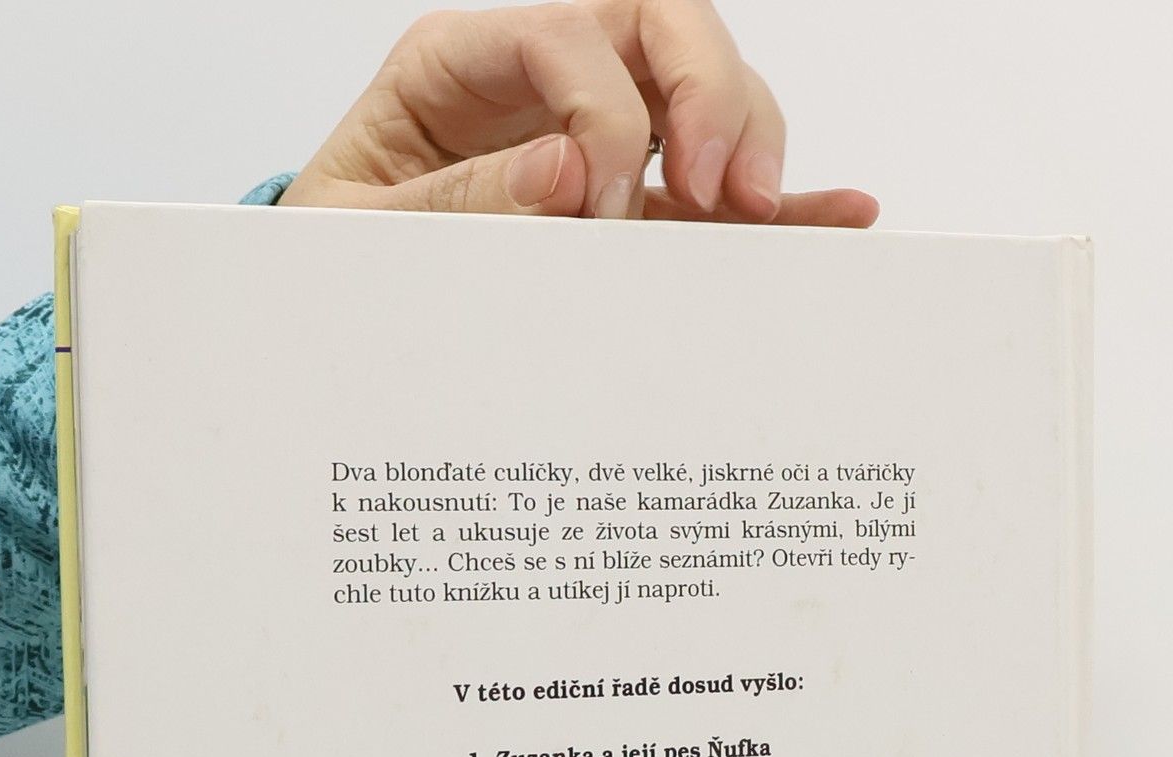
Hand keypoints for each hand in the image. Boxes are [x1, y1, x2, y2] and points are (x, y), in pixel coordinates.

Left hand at [278, 2, 876, 227]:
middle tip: (714, 186)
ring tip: (749, 212)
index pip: (561, 35)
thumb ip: (454, 205)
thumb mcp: (360, 234)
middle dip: (706, 90)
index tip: (602, 205)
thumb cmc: (337, 257)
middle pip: (657, 25)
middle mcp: (540, 83)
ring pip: (706, 88)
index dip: (599, 110)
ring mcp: (599, 136)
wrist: (335, 311)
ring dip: (747, 137)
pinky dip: (780, 204)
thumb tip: (564, 171)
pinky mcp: (635, 206)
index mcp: (458, 66)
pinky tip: (837, 215)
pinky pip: (719, 189)